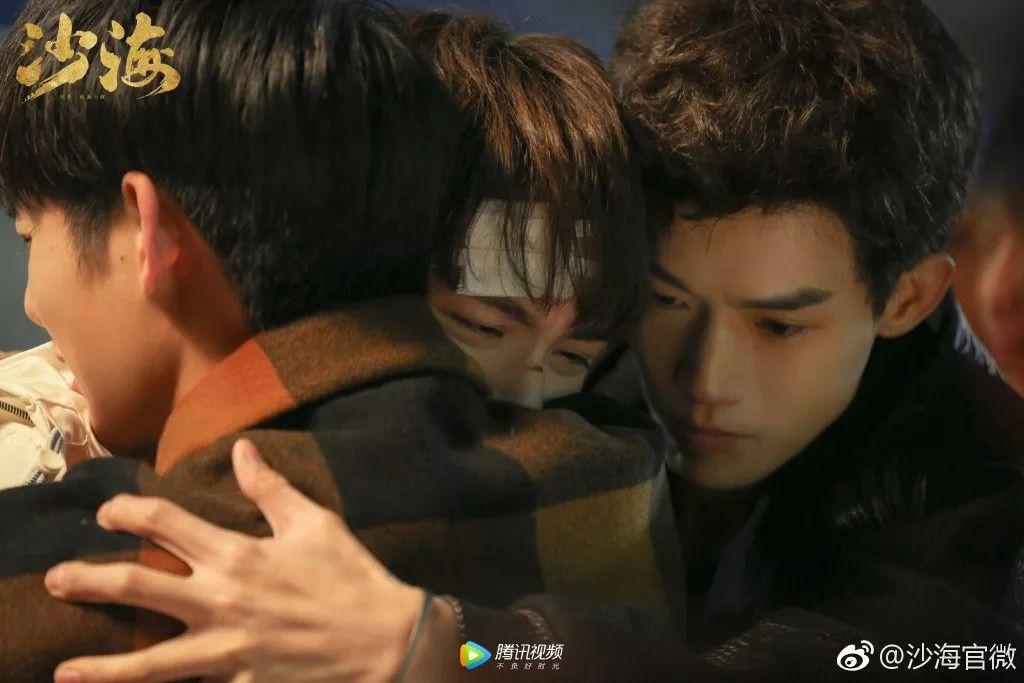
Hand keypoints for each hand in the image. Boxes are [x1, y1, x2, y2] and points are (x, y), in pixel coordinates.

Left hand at [45, 439, 436, 682]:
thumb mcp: (314, 523)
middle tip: (56, 580)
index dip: (129, 513)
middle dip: (89, 581)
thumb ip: (270, 489)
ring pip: (148, 662)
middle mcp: (222, 601)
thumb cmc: (350, 577)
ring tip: (65, 670)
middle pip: (137, 587)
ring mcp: (226, 650)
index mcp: (238, 554)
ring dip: (101, 666)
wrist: (384, 643)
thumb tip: (242, 450)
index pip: (166, 524)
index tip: (108, 513)